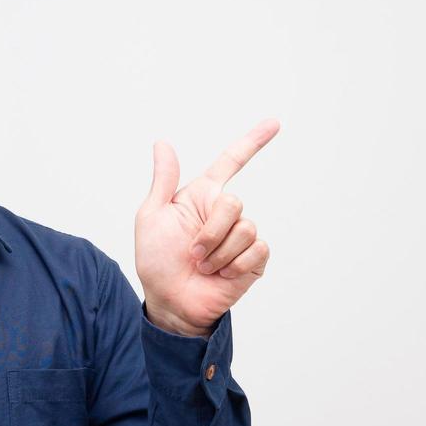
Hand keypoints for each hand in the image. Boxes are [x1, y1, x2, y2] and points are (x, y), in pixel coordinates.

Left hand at [135, 118, 278, 335]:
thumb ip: (163, 181)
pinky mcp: (254, 260)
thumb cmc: (157, 261)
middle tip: (192, 253)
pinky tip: (222, 275)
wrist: (170, 302)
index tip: (274, 124)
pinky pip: (256, 250)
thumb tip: (163, 144)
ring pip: (245, 229)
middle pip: (233, 203)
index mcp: (202, 197)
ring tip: (204, 267)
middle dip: (209, 232)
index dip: (253, 142)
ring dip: (218, 254)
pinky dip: (234, 265)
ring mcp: (241, 237)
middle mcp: (225, 213)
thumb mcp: (151, 218)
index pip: (231, 162)